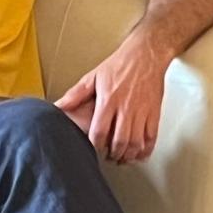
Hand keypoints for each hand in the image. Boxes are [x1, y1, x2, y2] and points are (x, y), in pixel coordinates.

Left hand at [54, 40, 167, 163]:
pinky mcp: (154, 112)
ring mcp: (142, 112)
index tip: (94, 148)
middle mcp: (126, 108)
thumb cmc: (120, 64)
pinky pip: (151, 137)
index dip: (96, 145)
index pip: (99, 131)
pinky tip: (140, 154)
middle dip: (113, 154)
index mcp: (108, 101)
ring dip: (128, 155)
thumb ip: (76, 94)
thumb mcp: (93, 76)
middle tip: (109, 157)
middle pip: (119, 141)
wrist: (146, 54)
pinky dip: (146, 150)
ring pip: (136, 143)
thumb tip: (58, 106)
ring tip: (122, 158)